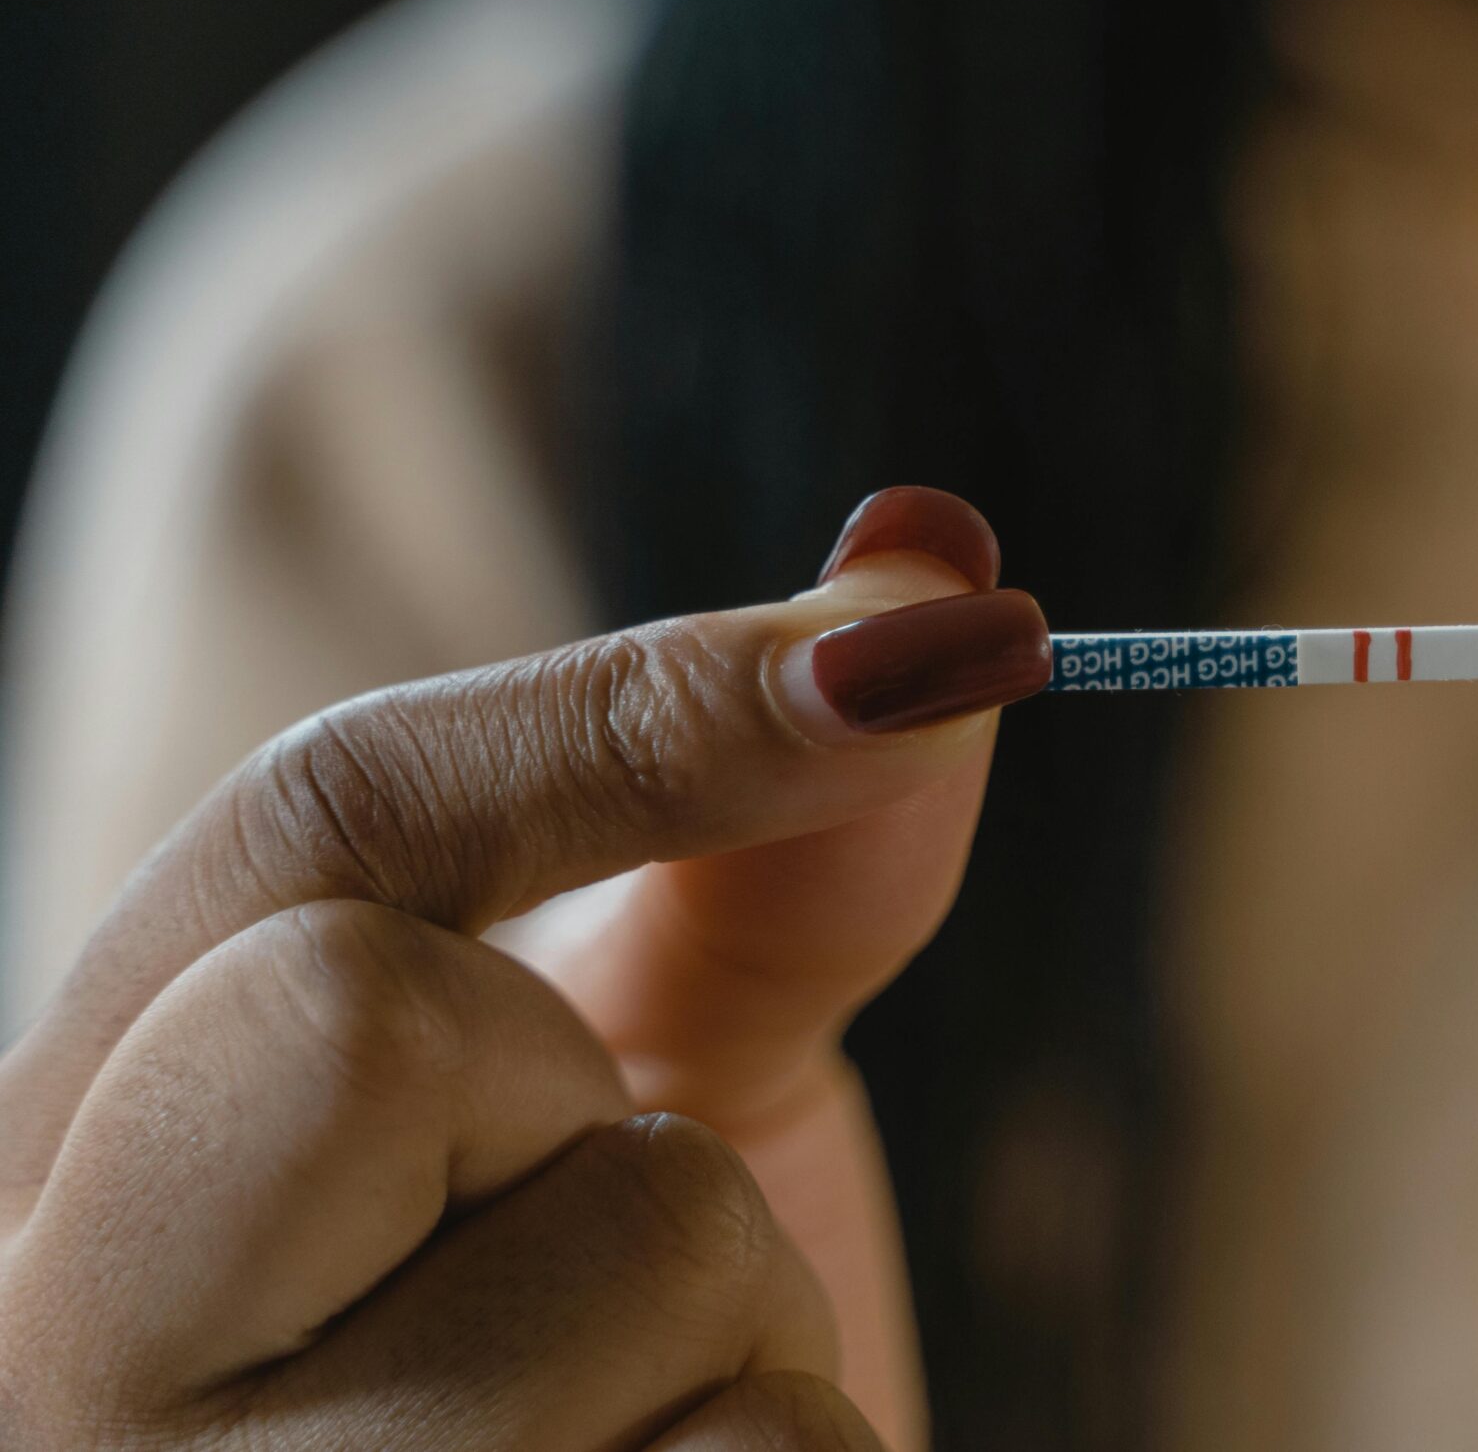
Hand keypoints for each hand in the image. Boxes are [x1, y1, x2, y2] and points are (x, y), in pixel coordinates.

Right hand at [0, 488, 1048, 1450]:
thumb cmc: (610, 1372)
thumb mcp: (640, 1084)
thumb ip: (760, 840)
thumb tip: (938, 563)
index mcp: (84, 1164)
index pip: (307, 829)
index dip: (636, 704)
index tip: (934, 634)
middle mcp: (48, 1356)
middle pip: (381, 1015)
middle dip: (616, 1122)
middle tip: (595, 1260)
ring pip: (637, 1268)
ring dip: (747, 1350)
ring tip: (642, 1451)